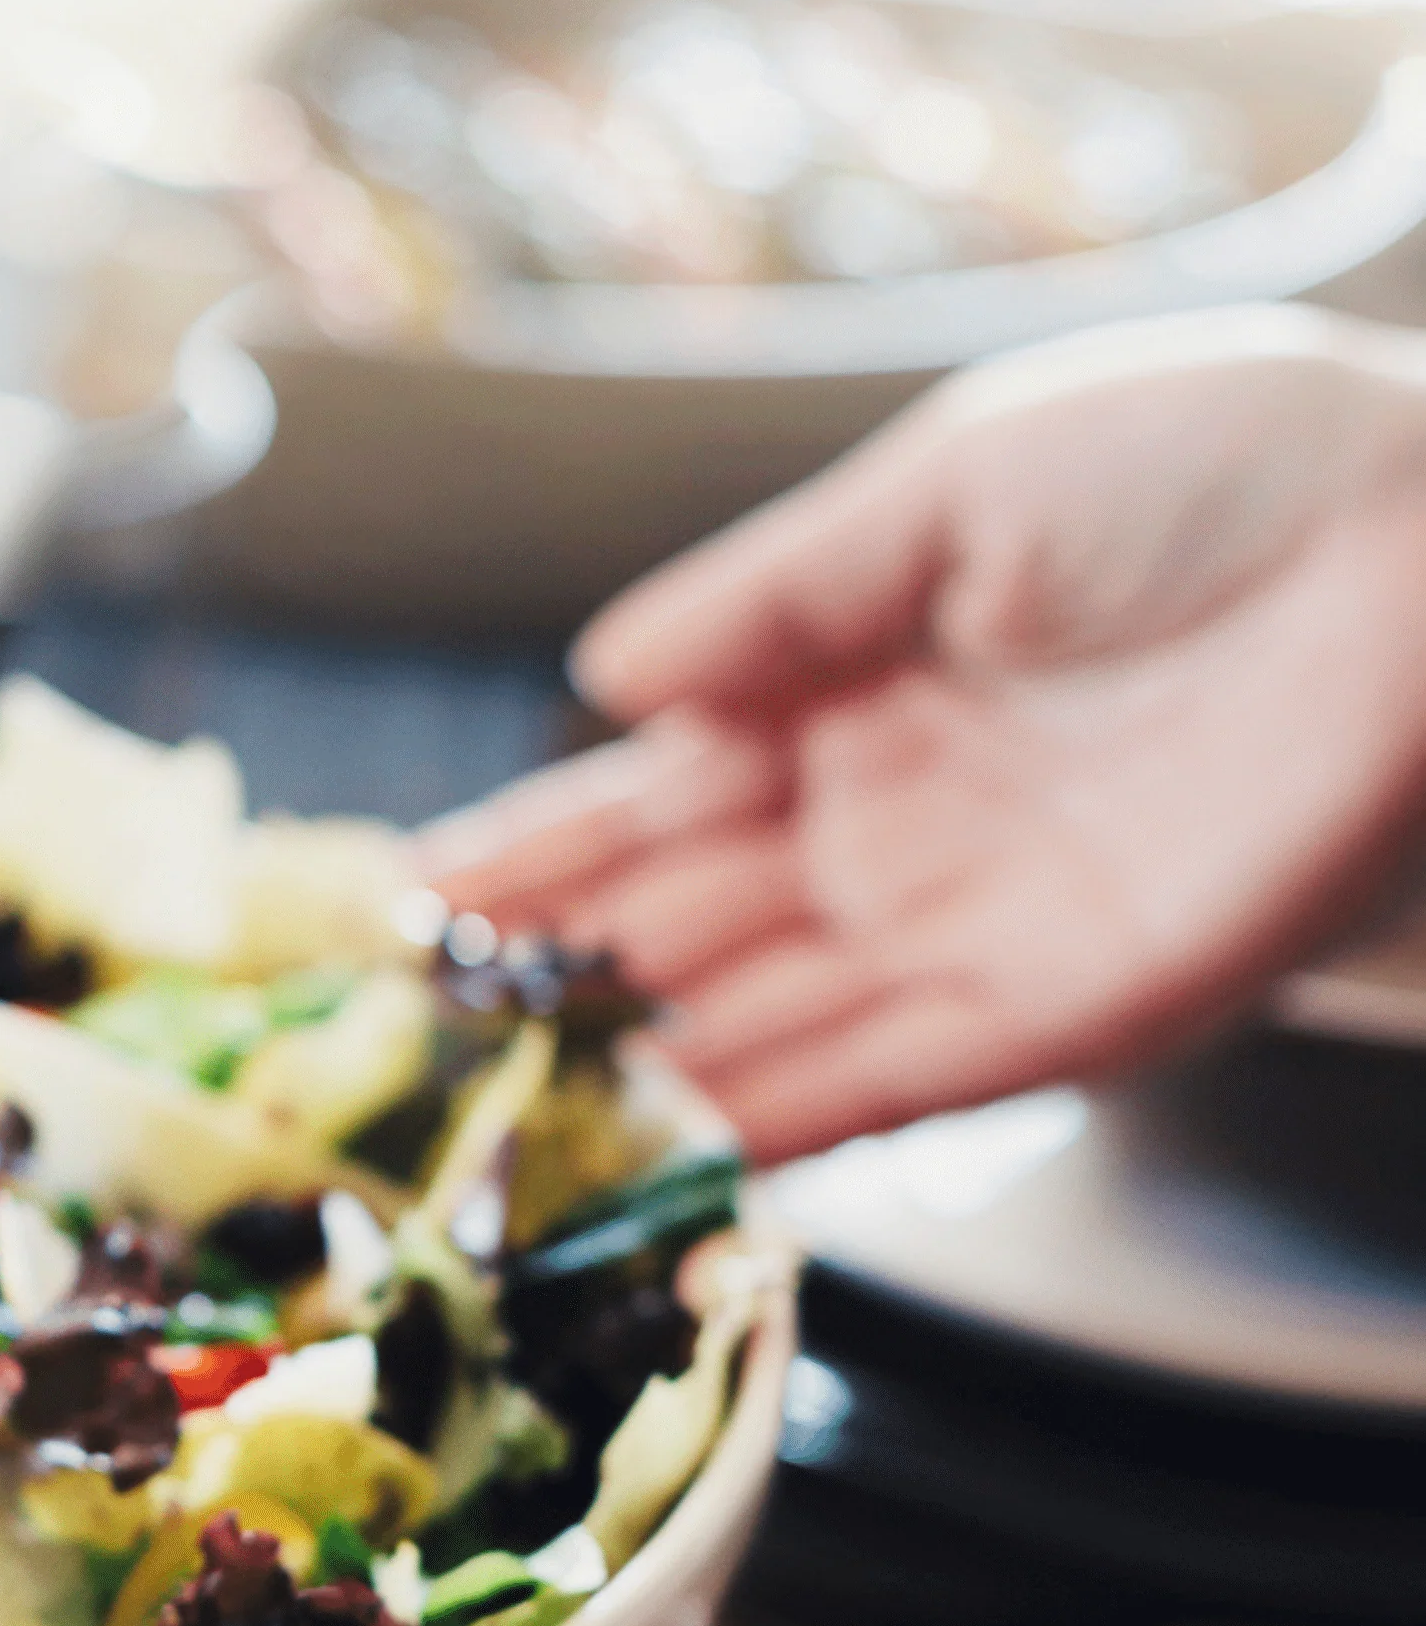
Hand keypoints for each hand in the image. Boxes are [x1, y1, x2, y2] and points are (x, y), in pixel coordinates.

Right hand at [418, 308, 1425, 1160]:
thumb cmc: (1224, 468)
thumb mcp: (956, 483)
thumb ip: (774, 595)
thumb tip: (602, 680)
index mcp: (843, 693)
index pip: (646, 797)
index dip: (527, 853)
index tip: (404, 898)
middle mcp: (880, 830)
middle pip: (671, 928)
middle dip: (542, 984)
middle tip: (402, 1039)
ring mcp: (958, 931)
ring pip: (752, 1026)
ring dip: (628, 1076)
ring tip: (492, 1119)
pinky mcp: (1055, 1017)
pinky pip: (881, 1089)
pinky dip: (769, 1129)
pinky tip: (655, 1158)